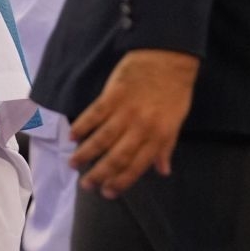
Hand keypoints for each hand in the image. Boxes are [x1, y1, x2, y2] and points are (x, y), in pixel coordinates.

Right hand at [69, 49, 198, 199]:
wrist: (168, 57)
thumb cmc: (175, 91)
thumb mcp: (176, 122)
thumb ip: (166, 147)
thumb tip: (162, 171)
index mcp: (158, 137)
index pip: (136, 166)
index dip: (121, 182)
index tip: (108, 193)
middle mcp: (140, 128)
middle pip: (116, 157)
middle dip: (100, 174)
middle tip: (86, 185)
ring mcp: (125, 112)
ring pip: (102, 139)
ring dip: (86, 153)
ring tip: (73, 164)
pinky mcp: (112, 95)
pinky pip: (94, 115)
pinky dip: (82, 126)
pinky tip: (72, 136)